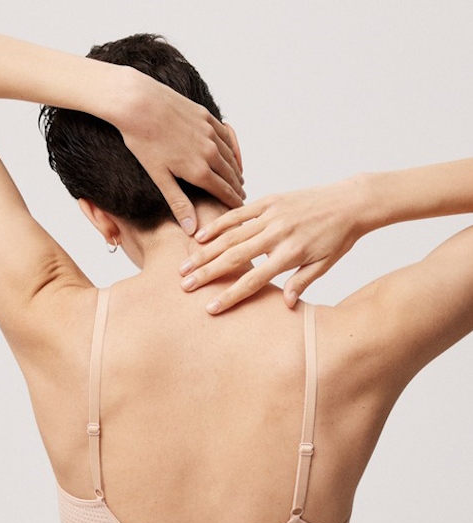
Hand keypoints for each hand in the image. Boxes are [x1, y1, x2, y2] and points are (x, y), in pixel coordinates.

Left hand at [114, 68, 244, 234]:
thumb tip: (192, 230)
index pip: (224, 192)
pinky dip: (232, 150)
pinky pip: (226, 137)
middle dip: (237, 189)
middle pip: (231, 176)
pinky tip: (231, 155)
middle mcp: (210, 152)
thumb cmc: (143, 141)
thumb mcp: (160, 177)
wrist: (138, 103)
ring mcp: (210, 133)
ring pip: (230, 157)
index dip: (233, 203)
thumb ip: (179, 203)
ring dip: (236, 171)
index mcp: (199, 171)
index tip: (240, 212)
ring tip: (238, 181)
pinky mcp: (206, 118)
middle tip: (242, 200)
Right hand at [179, 177, 368, 312]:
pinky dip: (219, 224)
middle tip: (184, 285)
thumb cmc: (339, 237)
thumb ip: (302, 282)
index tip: (211, 308)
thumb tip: (287, 306)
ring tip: (185, 264)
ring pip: (231, 235)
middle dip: (207, 273)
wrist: (351, 202)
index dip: (231, 295)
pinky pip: (239, 213)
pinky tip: (200, 236)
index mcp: (291, 254)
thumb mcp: (324, 265)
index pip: (254, 280)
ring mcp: (272, 215)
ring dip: (206, 251)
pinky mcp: (270, 201)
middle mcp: (278, 234)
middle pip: (235, 257)